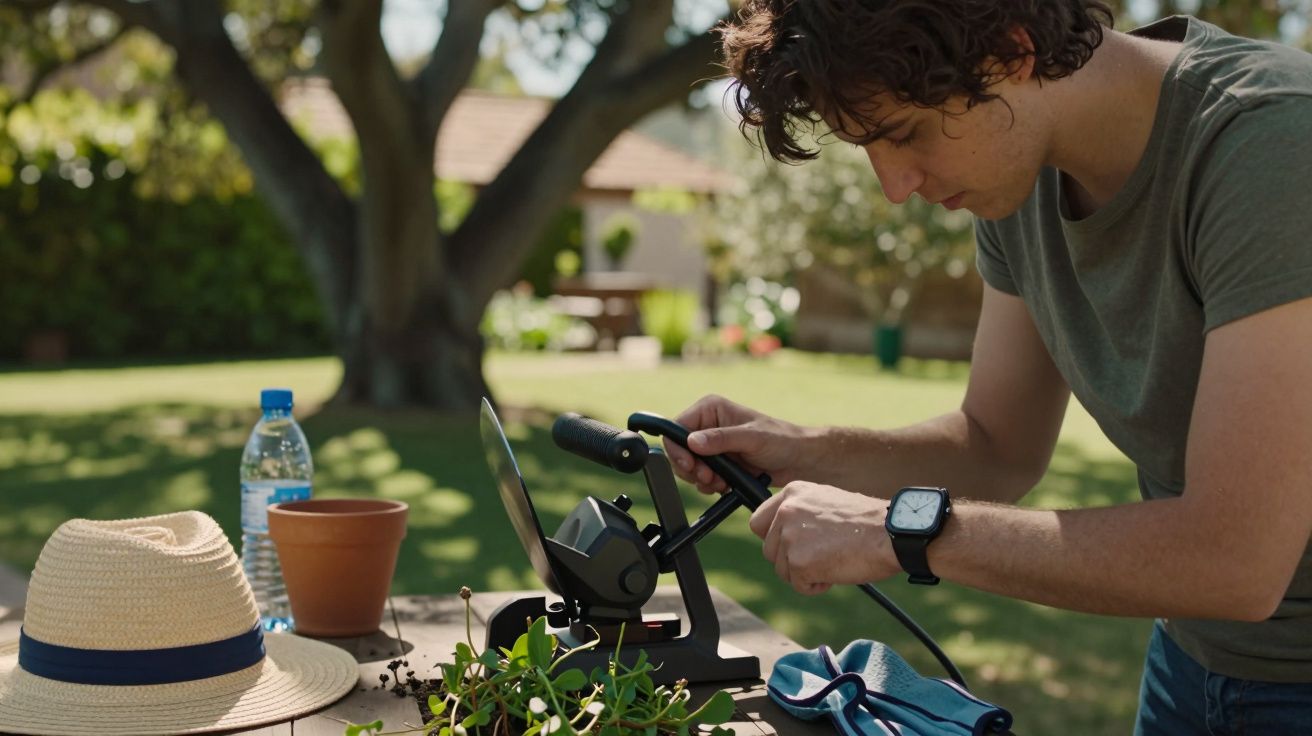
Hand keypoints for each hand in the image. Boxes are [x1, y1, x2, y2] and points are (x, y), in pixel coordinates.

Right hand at [662, 394, 809, 494]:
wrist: (800, 461)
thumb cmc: (781, 440)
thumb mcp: (751, 438)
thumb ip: (721, 439)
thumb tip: (692, 442)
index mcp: (711, 409)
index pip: (677, 428)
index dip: (678, 449)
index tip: (690, 466)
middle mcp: (707, 425)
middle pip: (679, 450)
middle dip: (691, 468)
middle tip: (709, 478)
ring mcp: (712, 446)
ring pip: (688, 467)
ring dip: (702, 479)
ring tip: (721, 483)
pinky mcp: (719, 463)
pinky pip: (701, 478)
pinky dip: (709, 485)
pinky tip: (725, 486)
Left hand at [748, 481, 899, 594]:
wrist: (891, 533)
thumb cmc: (868, 522)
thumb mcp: (827, 503)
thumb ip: (801, 514)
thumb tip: (784, 535)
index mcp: (793, 493)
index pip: (758, 522)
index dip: (773, 539)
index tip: (789, 547)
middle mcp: (786, 511)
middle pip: (769, 550)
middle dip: (791, 561)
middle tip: (822, 557)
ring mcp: (790, 536)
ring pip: (782, 570)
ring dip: (805, 573)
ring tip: (833, 561)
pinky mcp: (799, 562)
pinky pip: (798, 585)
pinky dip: (815, 586)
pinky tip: (836, 572)